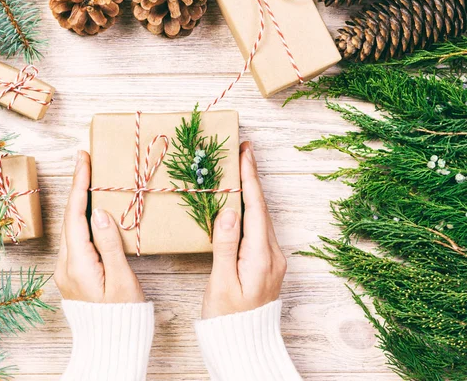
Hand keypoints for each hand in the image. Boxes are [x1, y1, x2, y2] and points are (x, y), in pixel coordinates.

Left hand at [55, 150, 144, 302]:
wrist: (110, 345)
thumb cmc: (122, 317)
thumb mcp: (121, 281)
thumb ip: (109, 245)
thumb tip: (99, 212)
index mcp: (77, 264)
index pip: (75, 215)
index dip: (79, 185)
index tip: (83, 160)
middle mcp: (66, 265)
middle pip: (70, 218)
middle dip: (77, 187)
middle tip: (86, 160)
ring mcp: (67, 271)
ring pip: (72, 228)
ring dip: (80, 202)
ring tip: (89, 178)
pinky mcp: (73, 274)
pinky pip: (76, 240)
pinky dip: (83, 220)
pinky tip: (92, 210)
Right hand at [202, 142, 286, 318]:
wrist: (244, 342)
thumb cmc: (228, 317)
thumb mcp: (222, 282)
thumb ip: (226, 245)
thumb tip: (228, 210)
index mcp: (261, 257)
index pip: (255, 208)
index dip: (250, 179)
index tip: (244, 154)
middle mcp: (272, 254)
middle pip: (262, 208)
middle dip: (253, 178)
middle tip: (242, 151)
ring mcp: (272, 259)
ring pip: (262, 217)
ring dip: (252, 192)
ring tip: (241, 168)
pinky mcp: (267, 263)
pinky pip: (259, 228)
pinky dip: (251, 209)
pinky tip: (242, 201)